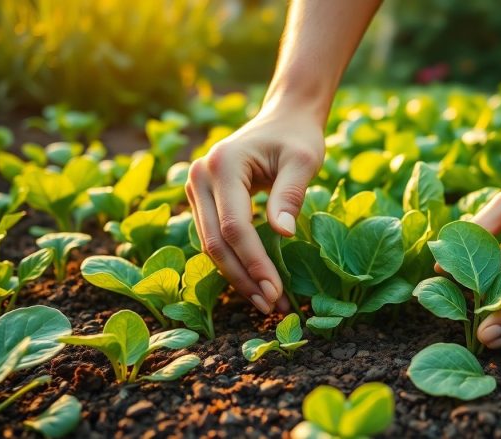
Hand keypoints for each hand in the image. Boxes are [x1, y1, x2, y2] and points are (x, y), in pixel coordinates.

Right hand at [185, 104, 324, 313]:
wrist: (284, 118)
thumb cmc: (298, 137)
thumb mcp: (304, 160)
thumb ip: (290, 195)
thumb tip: (283, 235)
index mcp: (223, 164)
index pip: (234, 226)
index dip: (254, 262)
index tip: (275, 290)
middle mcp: (200, 176)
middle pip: (214, 241)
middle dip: (243, 277)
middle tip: (271, 306)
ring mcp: (196, 188)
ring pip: (210, 244)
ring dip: (237, 276)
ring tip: (266, 301)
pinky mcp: (202, 199)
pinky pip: (213, 237)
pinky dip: (233, 262)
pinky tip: (255, 281)